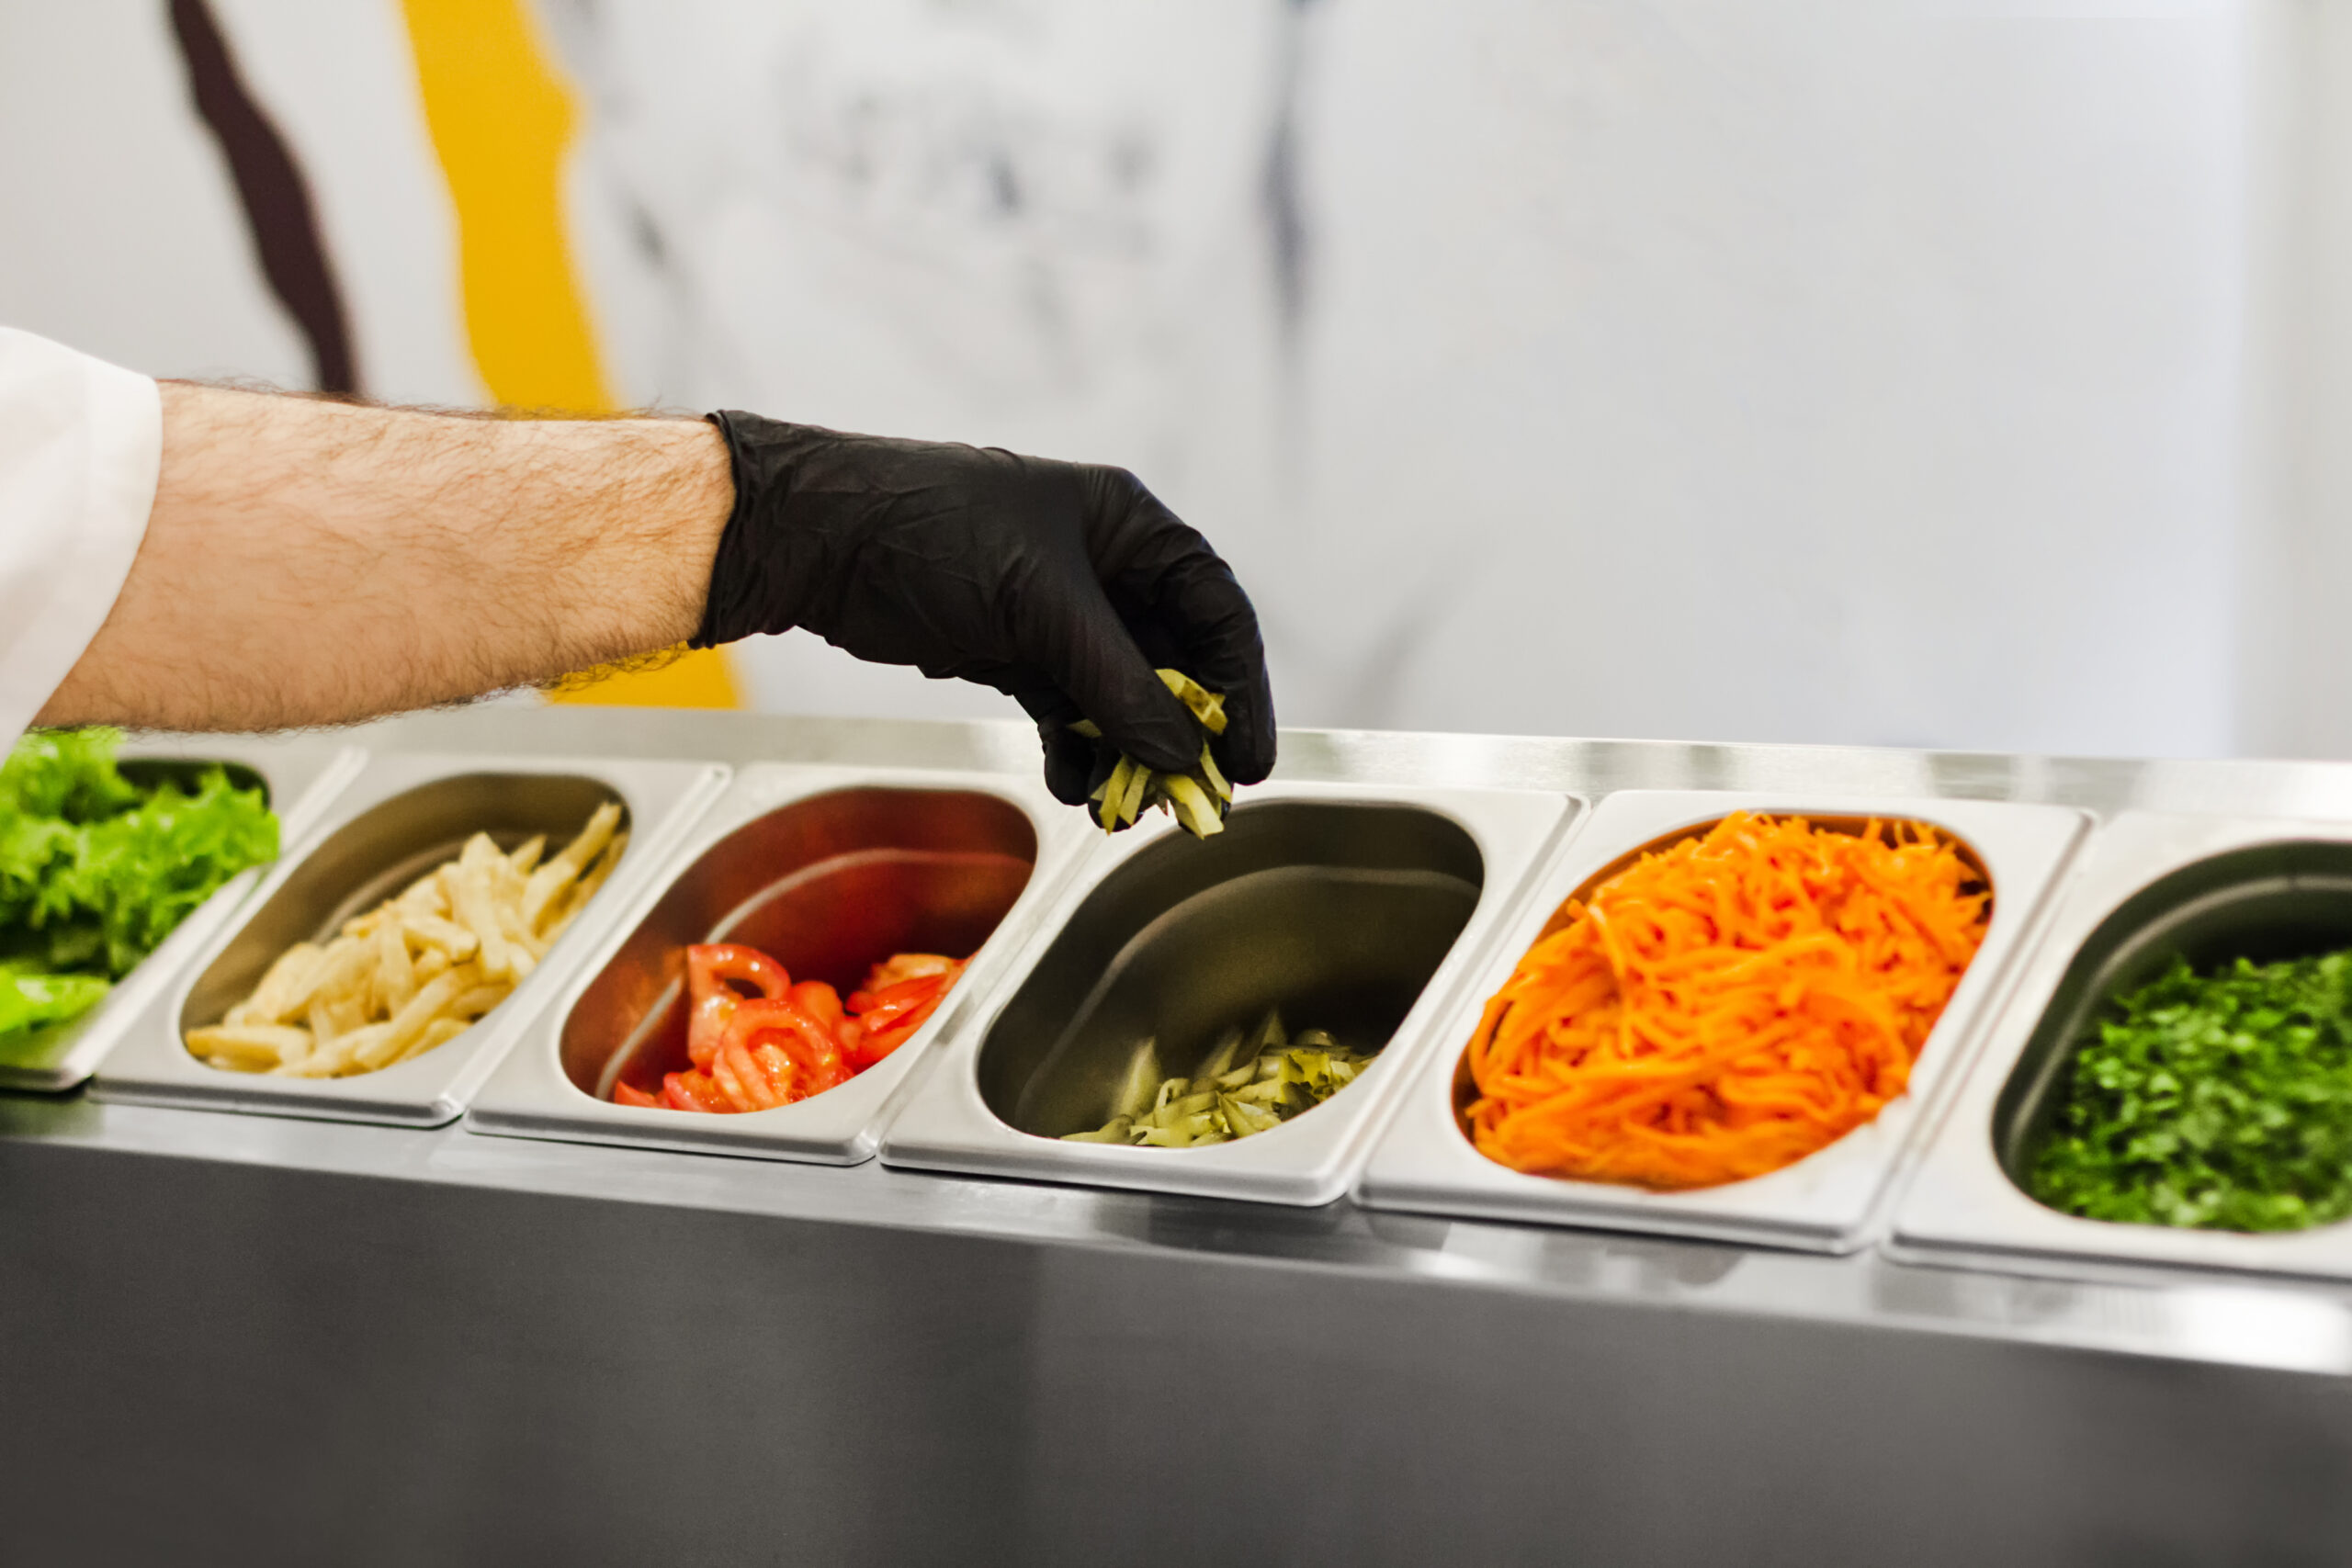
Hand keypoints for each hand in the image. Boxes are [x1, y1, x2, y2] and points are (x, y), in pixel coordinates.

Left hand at [691, 413, 1275, 802]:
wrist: (820, 540)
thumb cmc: (932, 530)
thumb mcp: (1041, 604)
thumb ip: (1117, 683)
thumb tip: (1181, 753)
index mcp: (1126, 525)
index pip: (1215, 609)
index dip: (1241, 687)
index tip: (1249, 757)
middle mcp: (1102, 567)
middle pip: (1173, 662)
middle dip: (1182, 733)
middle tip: (1193, 799)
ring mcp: (1056, 612)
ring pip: (1119, 696)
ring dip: (1127, 753)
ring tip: (1124, 805)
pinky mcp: (1012, 650)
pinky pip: (1068, 712)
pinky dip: (1078, 752)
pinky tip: (1077, 788)